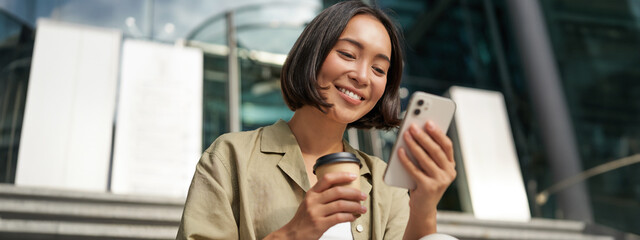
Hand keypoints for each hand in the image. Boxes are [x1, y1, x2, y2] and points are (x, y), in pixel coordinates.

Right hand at [266, 172, 366, 239]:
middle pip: (337, 191)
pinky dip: (349, 217)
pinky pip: (339, 218)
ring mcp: (316, 212)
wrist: (292, 234)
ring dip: (355, 206)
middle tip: (363, 196)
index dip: (342, 175)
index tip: (353, 176)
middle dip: (354, 193)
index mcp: (312, 193)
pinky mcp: (320, 224)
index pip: (327, 178)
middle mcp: (313, 201)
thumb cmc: (303, 219)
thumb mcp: (309, 202)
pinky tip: (353, 217)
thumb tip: (344, 191)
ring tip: (362, 208)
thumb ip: (322, 196)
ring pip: (341, 205)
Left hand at [398, 121, 455, 238]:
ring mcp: (440, 181)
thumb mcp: (431, 168)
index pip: (447, 145)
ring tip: (405, 135)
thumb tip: (416, 132)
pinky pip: (414, 170)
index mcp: (451, 166)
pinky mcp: (428, 188)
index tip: (428, 121)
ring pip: (425, 159)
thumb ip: (428, 154)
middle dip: (423, 136)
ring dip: (414, 145)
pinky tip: (399, 150)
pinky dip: (406, 159)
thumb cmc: (425, 183)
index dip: (438, 133)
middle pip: (435, 150)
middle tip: (413, 126)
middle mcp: (448, 173)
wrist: (423, 208)